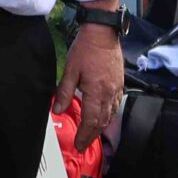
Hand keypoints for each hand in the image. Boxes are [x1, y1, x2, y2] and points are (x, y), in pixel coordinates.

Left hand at [54, 23, 124, 148]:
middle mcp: (109, 93)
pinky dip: (109, 115)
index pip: (91, 121)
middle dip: (92, 135)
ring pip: (111, 115)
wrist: (103, 32)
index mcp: (96, 92)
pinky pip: (116, 105)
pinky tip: (103, 117)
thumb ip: (64, 91)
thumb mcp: (70, 70)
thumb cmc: (85, 49)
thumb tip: (57, 109)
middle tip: (83, 144)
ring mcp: (117, 88)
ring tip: (91, 134)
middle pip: (102, 122)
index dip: (84, 135)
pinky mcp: (120, 83)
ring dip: (101, 128)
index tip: (78, 144)